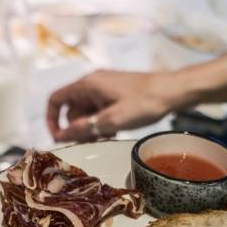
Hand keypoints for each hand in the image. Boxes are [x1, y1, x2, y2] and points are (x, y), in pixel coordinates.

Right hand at [46, 70, 182, 141]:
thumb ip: (84, 128)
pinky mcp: (115, 93)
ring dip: (91, 127)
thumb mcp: (111, 120)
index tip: (59, 138)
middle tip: (90, 143)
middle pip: (72, 109)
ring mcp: (104, 88)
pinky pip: (99, 109)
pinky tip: (113, 133)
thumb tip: (60, 136)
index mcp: (87, 85)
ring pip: (86, 111)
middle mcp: (92, 83)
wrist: (173, 91)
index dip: (52, 120)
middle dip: (77, 128)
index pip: (56, 100)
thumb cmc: (143, 103)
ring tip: (105, 139)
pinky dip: (101, 122)